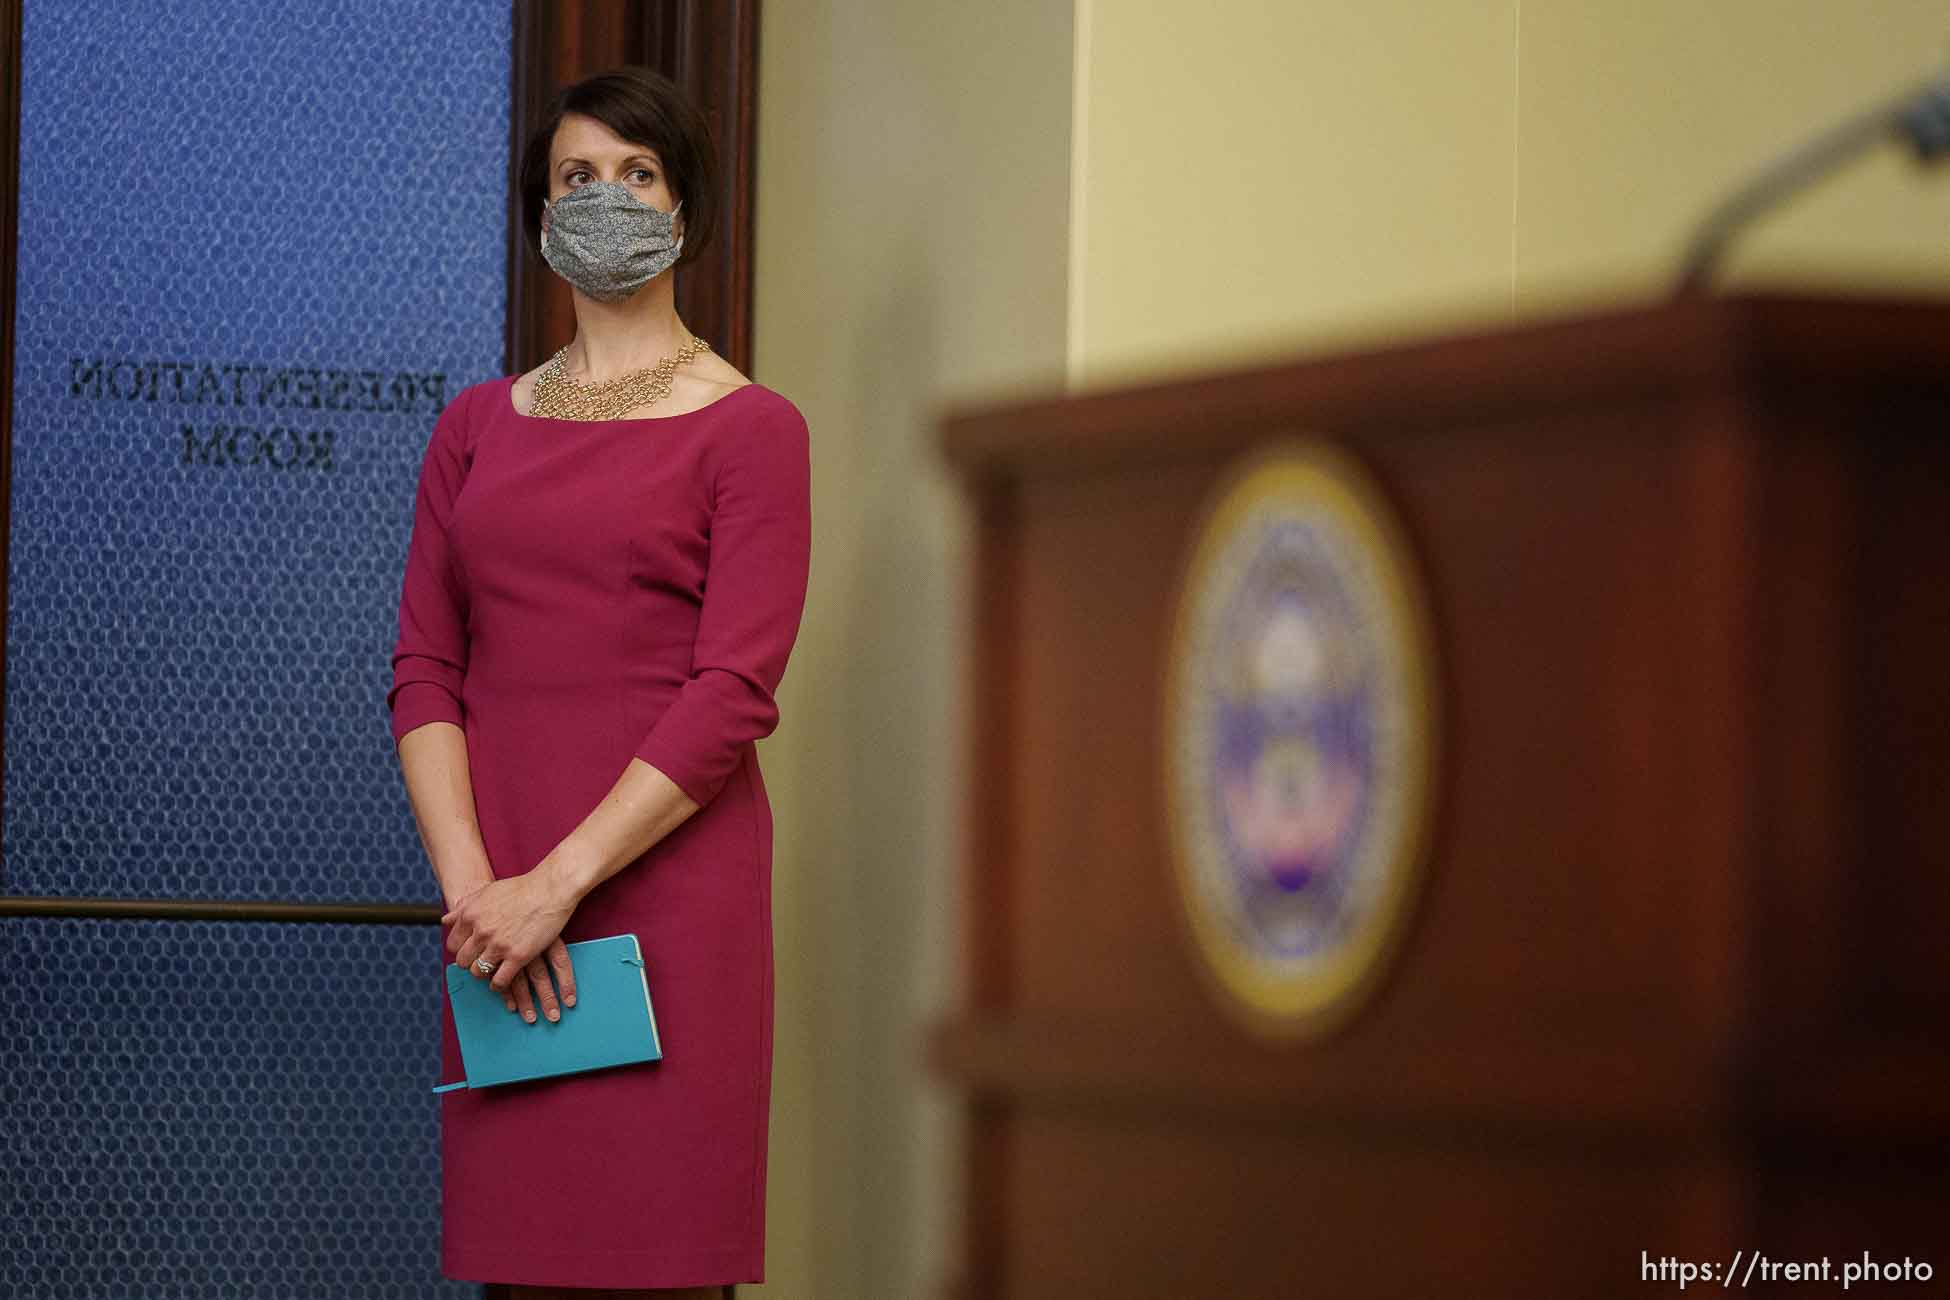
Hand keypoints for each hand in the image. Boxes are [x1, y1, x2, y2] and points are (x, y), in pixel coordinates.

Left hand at [443, 871, 579, 1021]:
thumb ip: (464, 907)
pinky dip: (498, 985)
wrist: (550, 889)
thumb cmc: (521, 888)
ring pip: (478, 972)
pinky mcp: (518, 956)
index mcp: (470, 915)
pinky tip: (501, 981)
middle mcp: (481, 931)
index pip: (453, 944)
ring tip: (492, 971)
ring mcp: (499, 945)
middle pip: (463, 961)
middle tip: (481, 961)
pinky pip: (499, 981)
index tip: (470, 950)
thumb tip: (445, 920)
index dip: (461, 949)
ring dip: (483, 974)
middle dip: (470, 962)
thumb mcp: (487, 892)